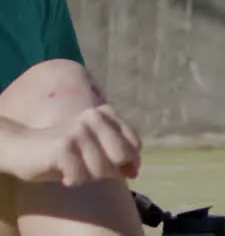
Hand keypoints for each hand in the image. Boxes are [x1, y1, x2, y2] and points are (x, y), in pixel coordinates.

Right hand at [12, 105, 141, 186]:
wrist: (21, 148)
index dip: (128, 162)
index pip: (134, 144)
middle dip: (108, 171)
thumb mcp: (96, 149)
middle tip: (88, 168)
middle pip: (121, 156)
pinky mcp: (63, 146)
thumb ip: (119, 155)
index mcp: (106, 113)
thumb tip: (135, 171)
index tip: (115, 168)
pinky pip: (80, 177)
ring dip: (87, 177)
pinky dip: (71, 181)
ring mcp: (79, 130)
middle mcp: (94, 116)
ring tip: (72, 167)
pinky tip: (61, 171)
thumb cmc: (63, 153)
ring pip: (102, 169)